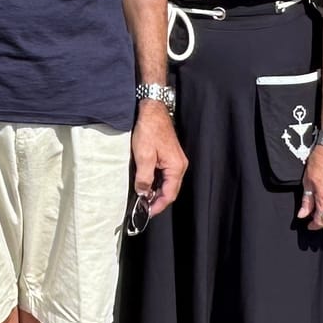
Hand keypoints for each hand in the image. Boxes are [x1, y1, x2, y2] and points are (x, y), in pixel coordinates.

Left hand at [133, 102, 186, 216]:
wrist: (152, 110)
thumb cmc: (149, 130)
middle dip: (157, 200)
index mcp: (176, 167)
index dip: (158, 206)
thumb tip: (143, 193)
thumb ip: (144, 178)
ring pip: (167, 183)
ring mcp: (175, 160)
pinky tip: (145, 183)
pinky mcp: (169, 156)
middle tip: (143, 207)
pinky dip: (155, 181)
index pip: (170, 194)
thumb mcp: (143, 156)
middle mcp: (179, 165)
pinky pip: (164, 174)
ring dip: (156, 191)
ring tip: (142, 197)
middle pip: (170, 190)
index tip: (147, 213)